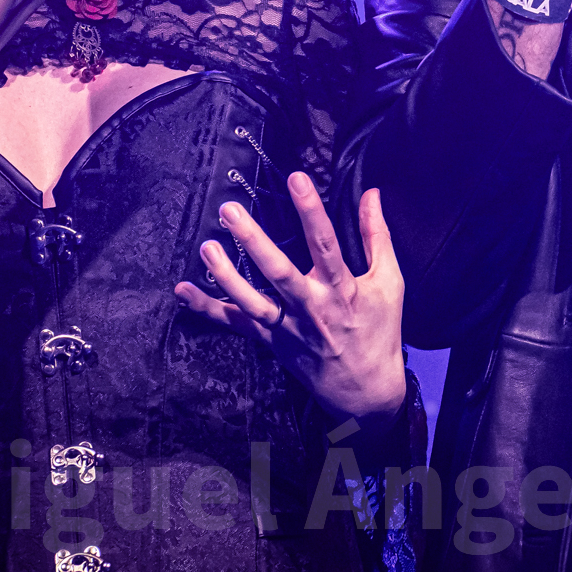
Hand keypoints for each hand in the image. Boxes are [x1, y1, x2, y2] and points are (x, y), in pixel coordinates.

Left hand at [173, 178, 407, 422]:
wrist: (365, 392)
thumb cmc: (379, 330)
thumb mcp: (388, 283)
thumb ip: (377, 236)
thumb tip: (371, 193)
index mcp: (341, 290)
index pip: (325, 245)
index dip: (311, 211)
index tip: (297, 178)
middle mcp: (311, 309)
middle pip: (278, 273)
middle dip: (253, 241)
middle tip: (230, 211)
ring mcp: (286, 328)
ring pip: (251, 302)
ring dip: (226, 275)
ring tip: (206, 246)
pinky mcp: (270, 341)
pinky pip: (235, 325)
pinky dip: (207, 309)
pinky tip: (183, 291)